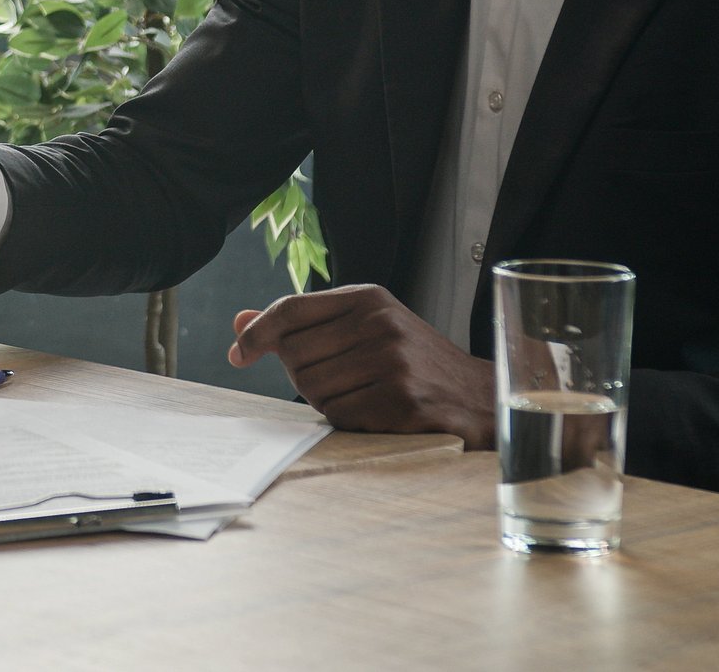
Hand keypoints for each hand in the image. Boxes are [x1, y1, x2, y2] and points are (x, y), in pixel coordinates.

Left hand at [227, 285, 496, 447]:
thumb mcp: (364, 328)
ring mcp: (393, 361)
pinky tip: (377, 414)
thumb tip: (240, 321)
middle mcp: (380, 322)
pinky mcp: (402, 400)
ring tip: (365, 395)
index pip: (291, 309)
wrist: (479, 396)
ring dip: (328, 402)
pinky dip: (349, 422)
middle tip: (341, 382)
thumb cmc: (413, 362)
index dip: (257, 334)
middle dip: (305, 378)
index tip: (239, 354)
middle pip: (295, 357)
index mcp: (368, 298)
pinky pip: (340, 417)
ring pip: (314, 390)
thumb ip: (303, 324)